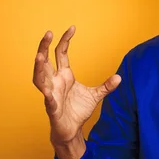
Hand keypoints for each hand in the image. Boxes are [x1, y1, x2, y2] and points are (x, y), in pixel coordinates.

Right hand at [32, 26, 120, 146]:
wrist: (72, 130)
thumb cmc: (78, 111)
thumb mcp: (95, 96)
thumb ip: (106, 86)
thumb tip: (120, 77)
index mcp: (64, 75)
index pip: (61, 53)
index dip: (65, 40)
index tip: (72, 28)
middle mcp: (55, 82)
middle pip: (46, 61)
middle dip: (44, 47)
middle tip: (47, 33)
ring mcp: (51, 94)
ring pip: (40, 78)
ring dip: (38, 68)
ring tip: (38, 56)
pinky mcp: (52, 108)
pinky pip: (48, 101)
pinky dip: (47, 96)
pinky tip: (47, 92)